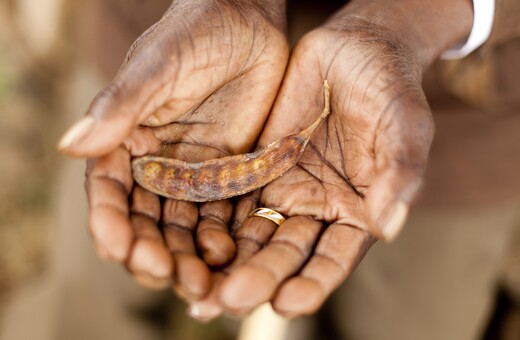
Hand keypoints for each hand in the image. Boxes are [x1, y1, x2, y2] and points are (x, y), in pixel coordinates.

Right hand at [58, 0, 287, 297]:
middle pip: (148, 219)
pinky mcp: (232, 176)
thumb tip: (69, 146)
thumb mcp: (157, 65)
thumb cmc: (196, 31)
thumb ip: (120, 105)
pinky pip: (227, 214)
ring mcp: (196, 174)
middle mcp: (158, 164)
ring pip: (186, 226)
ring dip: (189, 258)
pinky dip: (226, 240)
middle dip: (152, 251)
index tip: (118, 247)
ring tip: (199, 286)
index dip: (110, 221)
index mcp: (127, 141)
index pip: (111, 190)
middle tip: (163, 276)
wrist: (250, 22)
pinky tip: (231, 260)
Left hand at [187, 0, 471, 318]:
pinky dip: (213, 218)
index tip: (286, 303)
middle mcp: (317, 208)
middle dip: (260, 277)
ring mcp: (283, 188)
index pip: (333, 258)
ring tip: (201, 285)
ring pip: (253, 231)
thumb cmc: (391, 88)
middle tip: (230, 300)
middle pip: (286, 252)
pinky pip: (231, 195)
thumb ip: (399, 175)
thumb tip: (387, 226)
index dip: (313, 283)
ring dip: (228, 259)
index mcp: (356, 211)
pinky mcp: (256, 165)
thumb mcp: (405, 127)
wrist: (355, 49)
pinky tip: (191, 237)